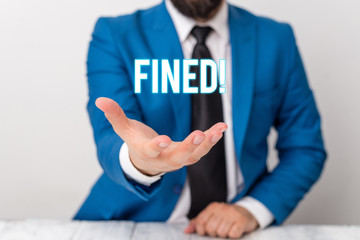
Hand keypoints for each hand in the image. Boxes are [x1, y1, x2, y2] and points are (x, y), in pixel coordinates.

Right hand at [95, 97, 227, 175]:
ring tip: (218, 130)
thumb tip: (100, 100)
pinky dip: (213, 139)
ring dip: (207, 144)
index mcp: (147, 153)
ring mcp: (179, 159)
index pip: (151, 151)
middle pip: (178, 157)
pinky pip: (203, 149)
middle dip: (189, 147)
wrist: (147, 163)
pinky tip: (222, 127)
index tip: (163, 139)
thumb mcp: (124, 131)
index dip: (156, 146)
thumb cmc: (135, 144)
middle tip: (200, 136)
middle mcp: (164, 160)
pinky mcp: (189, 155)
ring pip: (195, 155)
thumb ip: (114, 116)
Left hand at [184, 202, 258, 238]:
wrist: (247, 213)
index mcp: (212, 207)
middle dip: (214, 233)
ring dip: (225, 235)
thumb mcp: (212, 216)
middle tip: (220, 230)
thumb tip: (186, 231)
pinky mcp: (242, 220)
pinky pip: (233, 234)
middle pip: (210, 229)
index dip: (202, 231)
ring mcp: (232, 214)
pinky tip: (235, 230)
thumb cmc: (226, 217)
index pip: (200, 222)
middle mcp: (222, 208)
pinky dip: (233, 235)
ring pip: (221, 233)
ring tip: (228, 229)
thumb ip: (198, 223)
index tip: (207, 232)